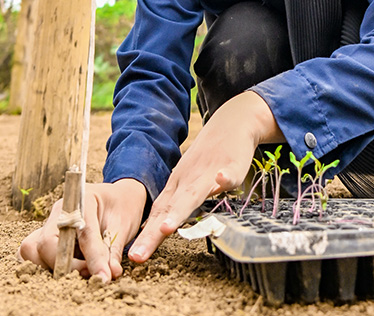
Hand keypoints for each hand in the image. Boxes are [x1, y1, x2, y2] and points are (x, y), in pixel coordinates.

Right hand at [18, 178, 146, 281]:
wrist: (118, 198)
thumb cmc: (122, 208)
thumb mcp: (124, 225)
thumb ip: (113, 250)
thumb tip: (108, 275)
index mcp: (82, 199)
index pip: (82, 234)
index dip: (92, 259)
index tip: (104, 277)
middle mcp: (60, 210)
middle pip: (45, 244)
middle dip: (66, 266)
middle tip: (90, 273)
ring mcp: (49, 222)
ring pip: (32, 250)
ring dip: (52, 267)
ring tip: (80, 269)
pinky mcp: (45, 235)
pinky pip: (33, 254)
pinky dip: (46, 265)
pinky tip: (70, 266)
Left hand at [128, 91, 283, 262]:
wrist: (232, 124)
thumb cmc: (209, 158)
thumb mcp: (189, 180)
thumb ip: (177, 202)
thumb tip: (157, 229)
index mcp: (177, 186)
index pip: (157, 213)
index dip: (145, 235)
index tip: (133, 258)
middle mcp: (188, 180)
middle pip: (169, 209)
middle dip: (152, 234)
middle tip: (137, 256)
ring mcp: (208, 171)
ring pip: (194, 193)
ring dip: (179, 210)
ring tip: (166, 228)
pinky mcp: (232, 164)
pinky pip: (228, 172)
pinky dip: (224, 178)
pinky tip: (222, 180)